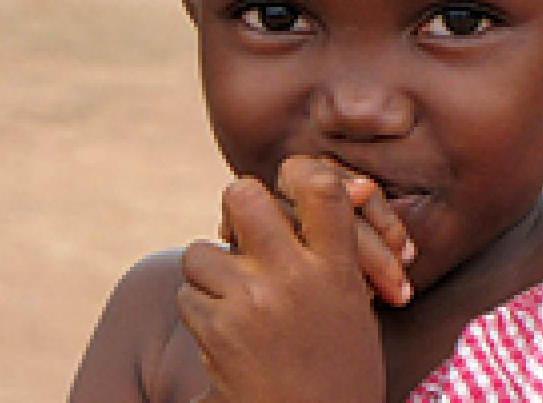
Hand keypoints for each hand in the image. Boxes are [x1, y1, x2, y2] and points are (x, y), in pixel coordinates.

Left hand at [180, 158, 385, 402]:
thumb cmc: (338, 371)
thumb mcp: (354, 306)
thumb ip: (338, 248)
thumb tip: (354, 184)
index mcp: (338, 269)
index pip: (319, 185)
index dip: (296, 173)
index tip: (286, 187)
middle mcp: (295, 277)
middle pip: (242, 195)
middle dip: (233, 209)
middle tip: (241, 234)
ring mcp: (252, 302)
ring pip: (200, 251)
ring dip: (210, 273)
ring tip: (236, 303)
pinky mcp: (217, 330)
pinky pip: (188, 296)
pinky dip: (201, 313)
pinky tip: (228, 337)